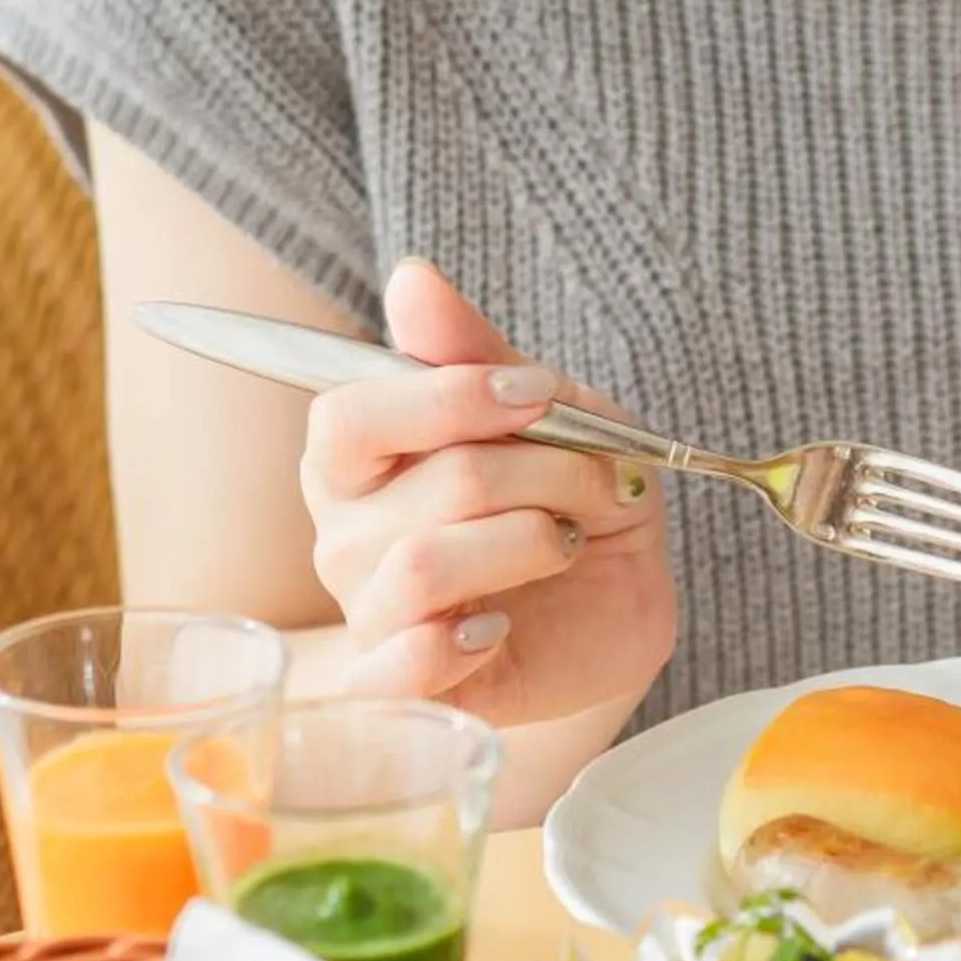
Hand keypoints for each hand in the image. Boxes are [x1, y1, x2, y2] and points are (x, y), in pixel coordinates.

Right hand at [302, 260, 677, 725]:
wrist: (614, 607)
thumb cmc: (566, 498)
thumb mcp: (548, 410)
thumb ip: (473, 352)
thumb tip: (411, 276)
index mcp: (360, 454)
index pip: (353, 412)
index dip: (452, 397)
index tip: (537, 395)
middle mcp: (345, 531)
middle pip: (433, 482)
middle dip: (548, 472)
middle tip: (600, 485)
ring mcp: (370, 611)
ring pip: (425, 564)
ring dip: (533, 543)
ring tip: (566, 547)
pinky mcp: (408, 684)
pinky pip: (402, 665)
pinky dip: (462, 640)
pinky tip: (504, 625)